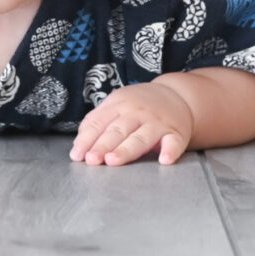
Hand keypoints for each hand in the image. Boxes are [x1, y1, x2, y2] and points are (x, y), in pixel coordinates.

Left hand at [70, 80, 197, 165]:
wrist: (176, 95)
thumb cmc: (139, 106)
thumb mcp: (116, 105)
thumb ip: (96, 123)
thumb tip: (78, 148)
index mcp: (118, 105)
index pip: (99, 123)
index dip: (87, 140)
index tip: (78, 156)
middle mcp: (137, 112)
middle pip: (117, 131)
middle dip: (103, 145)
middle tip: (92, 159)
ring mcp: (157, 122)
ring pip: (140, 138)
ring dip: (126, 149)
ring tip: (113, 160)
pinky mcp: (176, 132)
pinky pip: (173, 143)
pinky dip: (170, 151)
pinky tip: (164, 160)